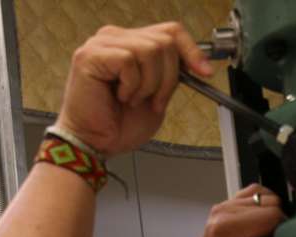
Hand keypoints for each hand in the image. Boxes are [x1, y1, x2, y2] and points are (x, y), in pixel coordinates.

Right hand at [55, 23, 212, 158]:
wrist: (96, 145)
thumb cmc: (118, 125)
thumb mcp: (157, 96)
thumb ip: (171, 75)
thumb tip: (194, 63)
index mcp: (130, 43)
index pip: (170, 31)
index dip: (191, 51)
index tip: (205, 72)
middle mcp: (114, 38)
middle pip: (164, 40)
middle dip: (169, 77)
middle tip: (154, 101)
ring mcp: (101, 44)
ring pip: (150, 50)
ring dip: (150, 84)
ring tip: (133, 99)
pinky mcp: (90, 55)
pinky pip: (129, 61)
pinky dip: (132, 85)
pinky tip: (120, 96)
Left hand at [188, 185, 286, 236]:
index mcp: (225, 230)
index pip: (271, 214)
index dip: (283, 232)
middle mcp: (222, 214)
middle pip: (270, 203)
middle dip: (279, 227)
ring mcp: (224, 209)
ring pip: (265, 197)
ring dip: (273, 219)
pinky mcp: (228, 211)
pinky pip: (255, 197)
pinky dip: (265, 212)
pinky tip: (263, 232)